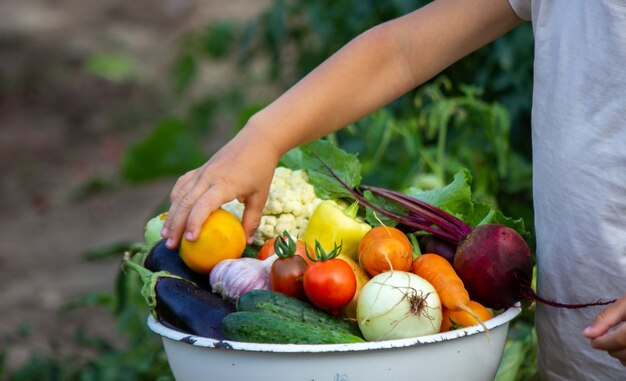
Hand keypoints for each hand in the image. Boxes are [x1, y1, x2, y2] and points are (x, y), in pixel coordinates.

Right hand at [160, 127, 281, 247]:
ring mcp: (202, 172)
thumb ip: (252, 219)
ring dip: (171, 215)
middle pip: (186, 203)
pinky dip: (176, 199)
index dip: (194, 222)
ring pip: (180, 195)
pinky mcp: (200, 169)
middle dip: (176, 225)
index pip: (203, 205)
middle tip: (170, 245)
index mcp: (224, 184)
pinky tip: (174, 212)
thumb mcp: (260, 196)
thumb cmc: (261, 169)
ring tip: (166, 234)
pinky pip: (183, 185)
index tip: (190, 239)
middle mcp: (208, 177)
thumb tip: (247, 241)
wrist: (257, 140)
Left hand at [583, 293, 625, 365]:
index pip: (621, 339)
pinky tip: (625, 348)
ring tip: (615, 343)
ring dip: (620, 356)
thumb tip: (587, 334)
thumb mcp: (625, 303)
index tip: (593, 341)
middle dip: (611, 349)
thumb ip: (606, 318)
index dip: (604, 342)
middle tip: (603, 341)